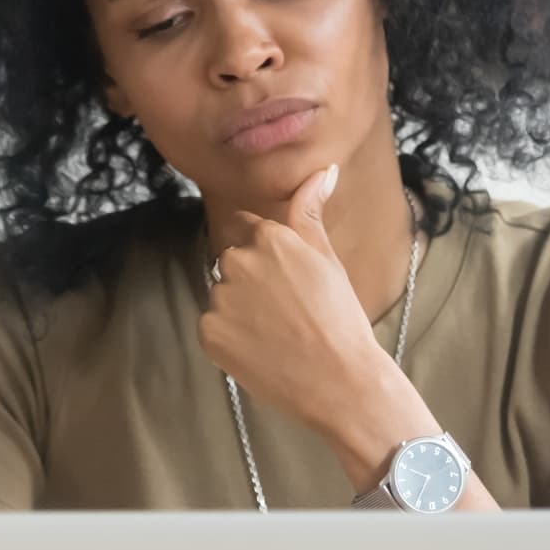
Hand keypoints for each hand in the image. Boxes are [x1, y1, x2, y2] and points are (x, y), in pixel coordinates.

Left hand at [198, 165, 382, 433]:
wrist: (339, 380)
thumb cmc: (340, 318)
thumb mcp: (328, 258)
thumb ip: (310, 211)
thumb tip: (323, 169)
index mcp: (269, 238)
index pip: (249, 229)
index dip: (267, 256)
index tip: (285, 280)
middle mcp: (238, 261)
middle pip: (234, 264)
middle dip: (252, 283)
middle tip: (287, 312)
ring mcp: (220, 299)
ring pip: (224, 297)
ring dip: (241, 311)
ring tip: (277, 334)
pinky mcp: (209, 333)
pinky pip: (214, 328)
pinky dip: (232, 339)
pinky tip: (262, 351)